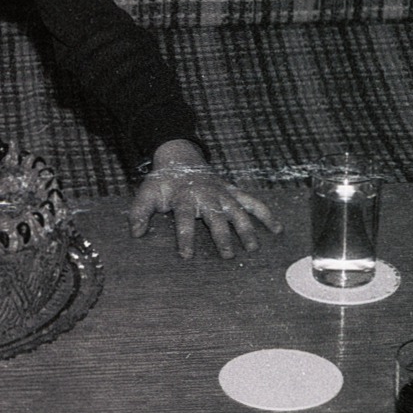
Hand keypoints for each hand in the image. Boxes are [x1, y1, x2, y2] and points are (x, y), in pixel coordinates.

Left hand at [129, 139, 280, 258]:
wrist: (180, 157)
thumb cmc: (163, 181)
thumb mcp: (147, 193)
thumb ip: (139, 212)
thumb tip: (136, 233)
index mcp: (184, 197)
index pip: (184, 219)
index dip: (185, 236)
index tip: (186, 255)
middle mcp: (206, 195)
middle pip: (216, 217)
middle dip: (222, 236)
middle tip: (228, 256)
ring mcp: (223, 193)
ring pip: (238, 211)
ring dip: (246, 228)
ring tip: (253, 248)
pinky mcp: (233, 192)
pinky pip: (253, 202)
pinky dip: (266, 214)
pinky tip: (277, 229)